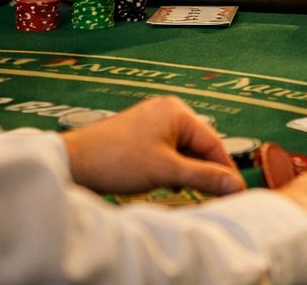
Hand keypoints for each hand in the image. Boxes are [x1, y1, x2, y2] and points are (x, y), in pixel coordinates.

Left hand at [61, 95, 242, 196]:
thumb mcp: (167, 171)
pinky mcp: (138, 134)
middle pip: (198, 145)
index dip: (224, 169)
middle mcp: (166, 111)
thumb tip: (235, 185)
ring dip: (185, 171)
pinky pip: (165, 150)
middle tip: (210, 195)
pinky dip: (170, 167)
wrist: (71, 163)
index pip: (212, 142)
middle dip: (203, 170)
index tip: (235, 190)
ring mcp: (151, 121)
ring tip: (182, 191)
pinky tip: (166, 183)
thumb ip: (204, 177)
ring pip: (181, 149)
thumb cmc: (117, 160)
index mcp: (177, 111)